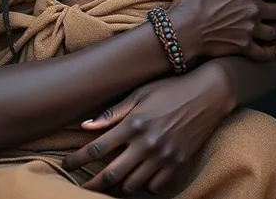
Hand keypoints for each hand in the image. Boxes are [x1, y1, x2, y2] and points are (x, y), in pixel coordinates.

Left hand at [63, 63, 231, 194]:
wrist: (207, 94)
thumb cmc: (170, 89)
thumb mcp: (140, 94)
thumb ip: (113, 113)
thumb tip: (85, 126)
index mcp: (134, 124)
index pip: (97, 148)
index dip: (78, 160)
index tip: (67, 165)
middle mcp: (147, 144)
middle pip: (111, 174)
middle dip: (92, 184)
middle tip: (81, 187)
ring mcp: (164, 157)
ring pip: (132, 184)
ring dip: (118, 186)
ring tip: (110, 182)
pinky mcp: (178, 165)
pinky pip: (154, 186)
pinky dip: (142, 185)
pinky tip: (137, 177)